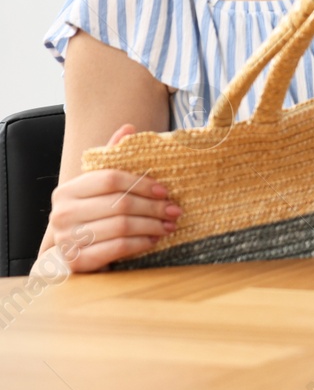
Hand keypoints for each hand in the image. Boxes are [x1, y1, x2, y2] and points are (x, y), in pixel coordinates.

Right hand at [46, 124, 181, 272]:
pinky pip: (119, 247)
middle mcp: (62, 214)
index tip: (164, 191)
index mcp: (66, 191)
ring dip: (152, 225)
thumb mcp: (96, 189)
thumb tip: (128, 128)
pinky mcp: (77, 261)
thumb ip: (110, 161)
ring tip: (168, 225)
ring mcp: (67, 239)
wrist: (67, 256)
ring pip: (122, 226)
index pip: (111, 179)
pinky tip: (153, 239)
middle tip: (175, 211)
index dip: (142, 183)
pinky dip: (142, 242)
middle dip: (154, 207)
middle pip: (120, 204)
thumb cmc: (88, 217)